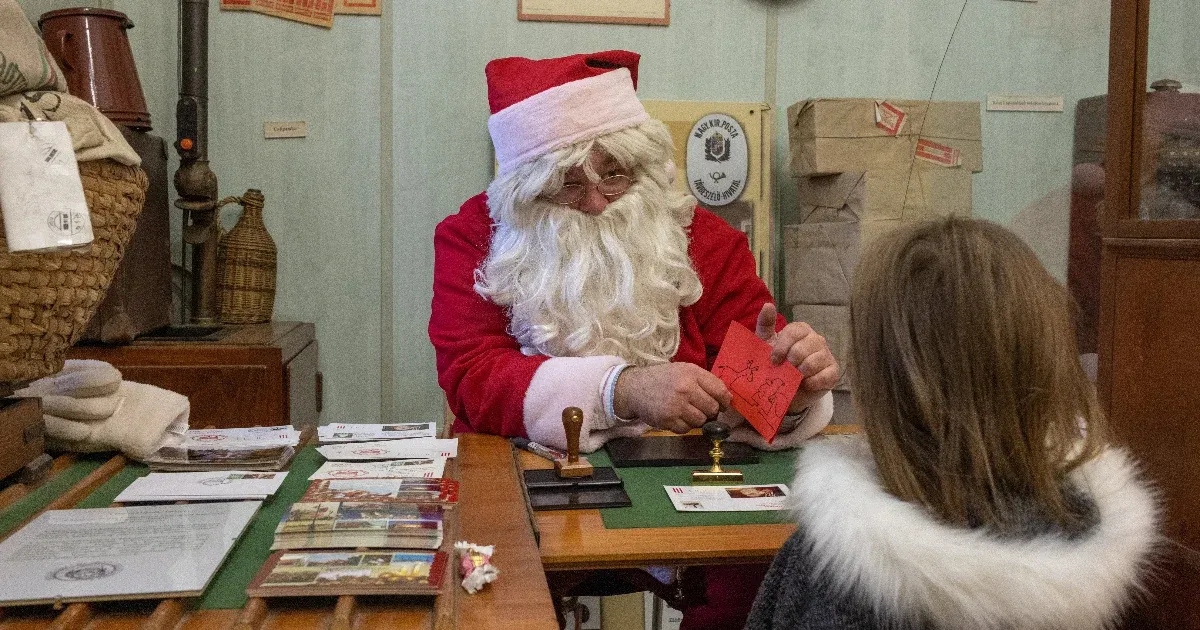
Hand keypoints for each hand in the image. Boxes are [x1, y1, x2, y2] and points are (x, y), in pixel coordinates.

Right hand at [613, 363, 731, 433]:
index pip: (720, 391)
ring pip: (701, 421)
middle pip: (712, 408)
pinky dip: (684, 426)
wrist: (634, 387)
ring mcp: (676, 406)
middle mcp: (685, 389)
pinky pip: (686, 429)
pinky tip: (677, 417)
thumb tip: (727, 398)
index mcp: (692, 373)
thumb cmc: (663, 378)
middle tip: (702, 408)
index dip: (724, 401)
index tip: (721, 404)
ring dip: (697, 419)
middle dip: (710, 411)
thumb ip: (705, 381)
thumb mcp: (684, 370)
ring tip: (687, 412)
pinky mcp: (667, 420)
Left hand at [755, 303, 838, 413]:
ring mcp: (826, 355)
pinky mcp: (834, 372)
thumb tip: (768, 305)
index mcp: (801, 330)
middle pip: (801, 349)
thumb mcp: (766, 343)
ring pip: (812, 363)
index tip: (773, 360)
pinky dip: (812, 383)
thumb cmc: (777, 361)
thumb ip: (765, 324)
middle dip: (789, 363)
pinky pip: (824, 376)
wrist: (787, 387)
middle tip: (785, 369)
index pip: (793, 332)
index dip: (781, 348)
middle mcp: (816, 339)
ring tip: (795, 377)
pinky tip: (805, 384)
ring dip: (799, 374)